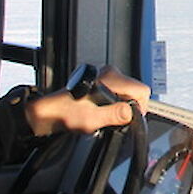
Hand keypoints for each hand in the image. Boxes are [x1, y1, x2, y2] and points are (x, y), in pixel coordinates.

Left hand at [23, 65, 148, 136]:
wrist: (50, 111)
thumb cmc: (66, 113)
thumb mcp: (93, 119)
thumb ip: (114, 115)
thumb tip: (131, 112)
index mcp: (111, 79)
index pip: (142, 90)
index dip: (140, 107)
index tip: (130, 118)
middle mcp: (109, 74)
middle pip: (135, 92)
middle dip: (128, 108)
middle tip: (114, 119)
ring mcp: (105, 77)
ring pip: (126, 93)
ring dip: (119, 107)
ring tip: (104, 115)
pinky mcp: (100, 82)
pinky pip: (117, 93)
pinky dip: (113, 104)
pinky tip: (100, 111)